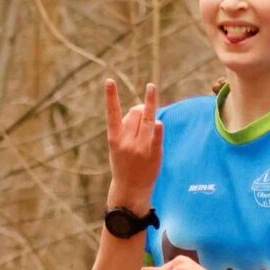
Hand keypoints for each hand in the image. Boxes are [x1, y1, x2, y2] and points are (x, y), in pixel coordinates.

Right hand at [105, 79, 161, 206]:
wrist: (130, 189)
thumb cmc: (125, 163)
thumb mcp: (118, 146)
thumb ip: (128, 127)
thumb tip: (144, 106)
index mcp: (114, 137)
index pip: (112, 113)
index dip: (111, 96)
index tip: (109, 80)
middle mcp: (126, 141)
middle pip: (136, 112)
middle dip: (141, 107)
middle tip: (144, 110)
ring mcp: (139, 148)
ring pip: (148, 118)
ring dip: (151, 105)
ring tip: (151, 89)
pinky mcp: (153, 154)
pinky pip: (157, 137)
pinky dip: (158, 128)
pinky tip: (160, 122)